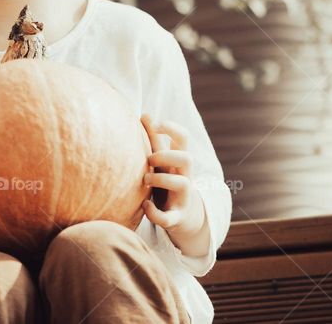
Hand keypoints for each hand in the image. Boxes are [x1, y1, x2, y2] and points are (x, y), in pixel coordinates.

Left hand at [140, 114, 205, 237]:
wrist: (183, 217)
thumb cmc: (168, 181)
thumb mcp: (163, 161)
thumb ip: (154, 139)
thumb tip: (145, 113)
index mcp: (179, 160)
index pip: (183, 137)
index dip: (171, 127)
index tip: (156, 125)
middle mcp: (185, 176)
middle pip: (187, 158)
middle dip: (167, 155)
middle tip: (149, 159)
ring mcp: (183, 197)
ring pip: (183, 184)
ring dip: (161, 180)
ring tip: (145, 181)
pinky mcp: (176, 217)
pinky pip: (169, 218)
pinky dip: (155, 213)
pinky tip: (144, 207)